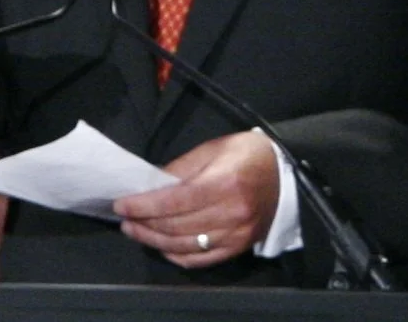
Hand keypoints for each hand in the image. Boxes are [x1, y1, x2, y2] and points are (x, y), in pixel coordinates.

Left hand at [114, 132, 278, 267]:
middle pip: (176, 226)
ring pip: (185, 246)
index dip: (144, 205)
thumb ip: (182, 168)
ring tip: (136, 231)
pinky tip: (162, 246)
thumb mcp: (214, 149)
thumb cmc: (248, 154)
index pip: (174, 200)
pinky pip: (201, 259)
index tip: (122, 205)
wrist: (285, 174)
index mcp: (223, 182)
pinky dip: (177, 256)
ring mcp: (235, 234)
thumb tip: (152, 185)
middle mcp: (230, 213)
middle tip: (124, 219)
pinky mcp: (238, 248)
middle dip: (144, 223)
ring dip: (155, 240)